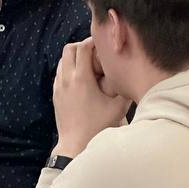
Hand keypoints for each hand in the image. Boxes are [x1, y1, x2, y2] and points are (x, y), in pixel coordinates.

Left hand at [52, 40, 130, 158]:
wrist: (74, 146)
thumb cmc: (97, 126)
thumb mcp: (118, 107)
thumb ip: (125, 88)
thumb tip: (132, 74)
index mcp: (82, 78)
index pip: (83, 47)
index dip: (93, 42)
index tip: (103, 46)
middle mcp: (67, 79)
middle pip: (69, 49)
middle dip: (82, 46)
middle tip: (95, 54)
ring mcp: (59, 87)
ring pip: (62, 60)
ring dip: (74, 58)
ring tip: (89, 66)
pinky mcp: (56, 95)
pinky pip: (60, 73)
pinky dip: (69, 69)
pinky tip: (81, 80)